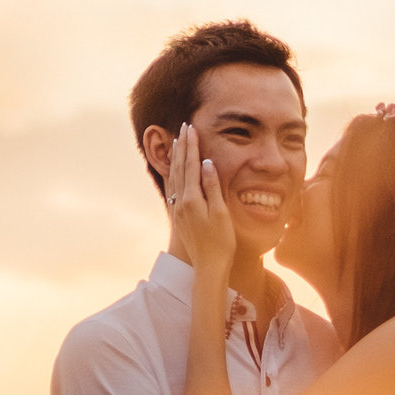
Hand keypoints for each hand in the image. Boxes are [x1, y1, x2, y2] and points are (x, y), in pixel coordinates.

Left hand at [165, 123, 236, 270]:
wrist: (208, 267)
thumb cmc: (221, 242)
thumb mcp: (221, 213)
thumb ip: (212, 187)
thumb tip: (206, 163)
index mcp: (191, 199)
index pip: (191, 165)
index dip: (191, 146)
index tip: (191, 128)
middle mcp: (180, 202)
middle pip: (180, 167)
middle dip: (182, 146)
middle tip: (183, 127)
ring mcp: (177, 209)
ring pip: (174, 176)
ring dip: (176, 157)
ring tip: (176, 141)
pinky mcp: (179, 215)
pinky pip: (173, 186)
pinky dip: (173, 172)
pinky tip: (174, 168)